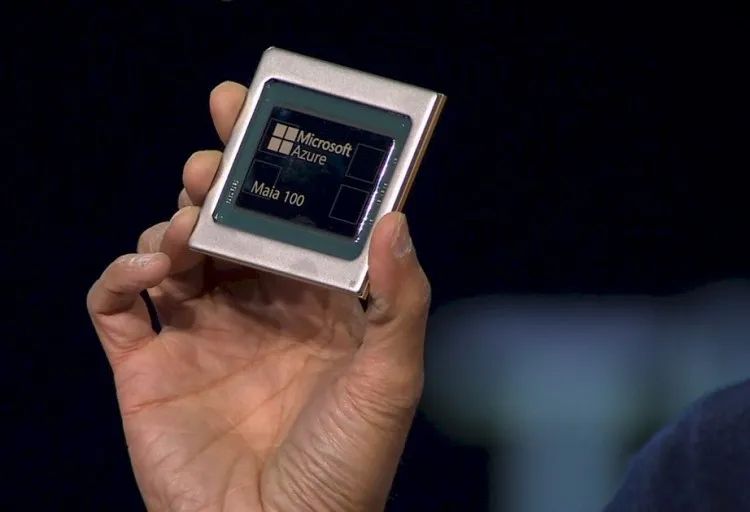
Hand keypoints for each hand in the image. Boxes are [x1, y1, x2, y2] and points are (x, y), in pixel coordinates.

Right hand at [86, 82, 430, 511]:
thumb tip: (397, 216)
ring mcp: (200, 334)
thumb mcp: (391, 377)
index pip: (294, 219)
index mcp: (314, 303)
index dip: (283, 171)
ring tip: (187, 225)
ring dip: (174, 221)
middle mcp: (256, 309)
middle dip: (219, 178)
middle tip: (216, 152)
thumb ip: (400, 297)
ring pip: (172, 249)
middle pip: (228, 222)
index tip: (273, 119)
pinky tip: (150, 267)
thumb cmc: (346, 464)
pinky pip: (117, 302)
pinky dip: (120, 272)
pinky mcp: (148, 366)